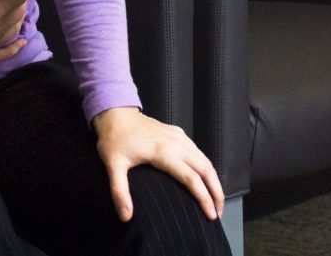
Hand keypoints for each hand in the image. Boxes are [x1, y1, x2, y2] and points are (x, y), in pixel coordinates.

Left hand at [92, 107, 225, 222]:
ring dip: (214, 180)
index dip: (204, 198)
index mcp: (163, 152)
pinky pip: (198, 152)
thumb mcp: (113, 166)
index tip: (211, 215)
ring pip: (205, 160)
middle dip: (216, 192)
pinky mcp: (178, 133)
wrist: (115, 113)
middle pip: (206, 169)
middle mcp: (176, 143)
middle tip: (218, 213)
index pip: (191, 178)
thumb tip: (126, 217)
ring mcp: (179, 137)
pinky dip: (206, 168)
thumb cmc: (114, 139)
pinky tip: (204, 179)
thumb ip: (119, 192)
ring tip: (215, 201)